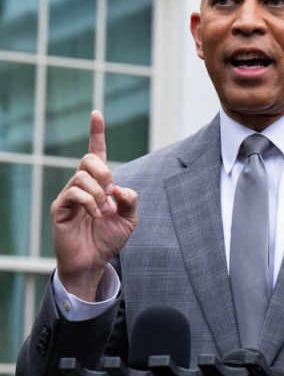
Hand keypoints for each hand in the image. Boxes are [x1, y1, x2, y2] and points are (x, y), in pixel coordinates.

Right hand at [51, 111, 138, 301]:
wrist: (93, 261)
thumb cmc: (108, 238)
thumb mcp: (129, 218)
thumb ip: (131, 200)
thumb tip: (121, 188)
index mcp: (100, 183)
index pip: (97, 153)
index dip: (97, 133)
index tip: (97, 114)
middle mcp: (83, 185)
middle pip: (89, 159)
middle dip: (105, 172)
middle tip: (112, 193)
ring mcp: (69, 195)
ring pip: (82, 177)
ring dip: (99, 194)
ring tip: (103, 212)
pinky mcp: (60, 208)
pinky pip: (74, 193)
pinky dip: (90, 202)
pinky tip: (95, 214)